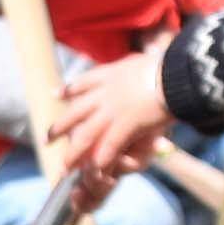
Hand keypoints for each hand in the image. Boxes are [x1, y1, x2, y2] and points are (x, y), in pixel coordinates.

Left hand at [45, 45, 177, 205]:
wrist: (177, 74)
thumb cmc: (169, 66)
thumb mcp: (144, 60)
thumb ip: (139, 64)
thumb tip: (150, 52)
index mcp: (110, 75)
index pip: (83, 82)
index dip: (68, 90)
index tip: (56, 94)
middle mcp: (105, 93)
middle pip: (75, 113)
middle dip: (59, 128)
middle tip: (46, 139)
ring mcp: (113, 110)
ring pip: (86, 135)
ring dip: (74, 153)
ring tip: (64, 167)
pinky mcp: (126, 125)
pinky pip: (109, 146)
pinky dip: (101, 160)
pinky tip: (95, 171)